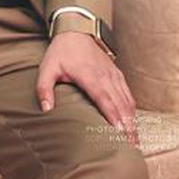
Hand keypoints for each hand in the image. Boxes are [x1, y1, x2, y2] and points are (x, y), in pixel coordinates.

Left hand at [36, 32, 138, 146]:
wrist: (76, 31)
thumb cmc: (61, 52)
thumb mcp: (47, 68)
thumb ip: (44, 87)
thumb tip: (45, 109)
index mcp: (88, 75)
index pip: (103, 98)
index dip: (112, 115)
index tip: (119, 132)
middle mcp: (104, 76)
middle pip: (120, 104)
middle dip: (127, 126)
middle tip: (131, 147)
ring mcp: (113, 75)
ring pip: (127, 101)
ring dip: (132, 121)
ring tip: (134, 143)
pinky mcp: (118, 75)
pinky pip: (128, 95)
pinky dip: (133, 111)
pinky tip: (134, 125)